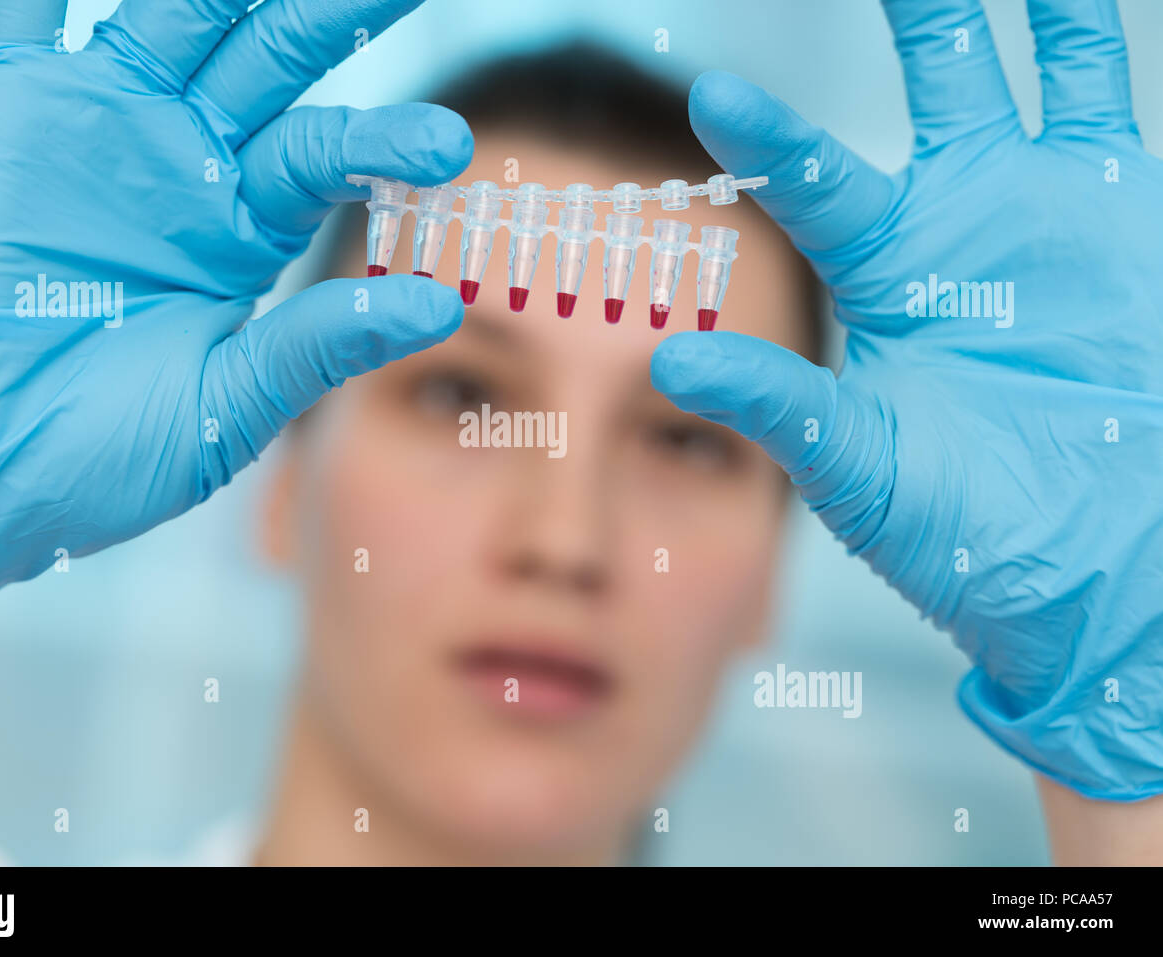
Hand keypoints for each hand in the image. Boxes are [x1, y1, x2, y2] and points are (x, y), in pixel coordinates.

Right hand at [0, 0, 471, 663]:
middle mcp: (180, 166)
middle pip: (269, 60)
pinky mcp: (9, 116)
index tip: (451, 144)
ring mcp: (99, 132)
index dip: (384, 138)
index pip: (325, 153)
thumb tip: (440, 308)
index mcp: (240, 229)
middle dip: (332, 13)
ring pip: (175, 19)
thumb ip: (320, 345)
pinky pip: (23, 18)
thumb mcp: (228, 406)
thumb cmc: (92, 457)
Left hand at [652, 0, 1162, 798]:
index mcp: (880, 273)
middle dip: (909, 13)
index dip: (767, 139)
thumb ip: (774, 402)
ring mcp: (1031, 204)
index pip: (812, 184)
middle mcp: (949, 221)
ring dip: (981, 7)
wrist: (1089, 557)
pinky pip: (1094, 91)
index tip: (713, 93)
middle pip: (922, 86)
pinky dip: (1080, 30)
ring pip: (1004, 69)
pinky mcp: (1107, 202)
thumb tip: (667, 358)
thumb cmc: (963, 525)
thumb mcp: (853, 461)